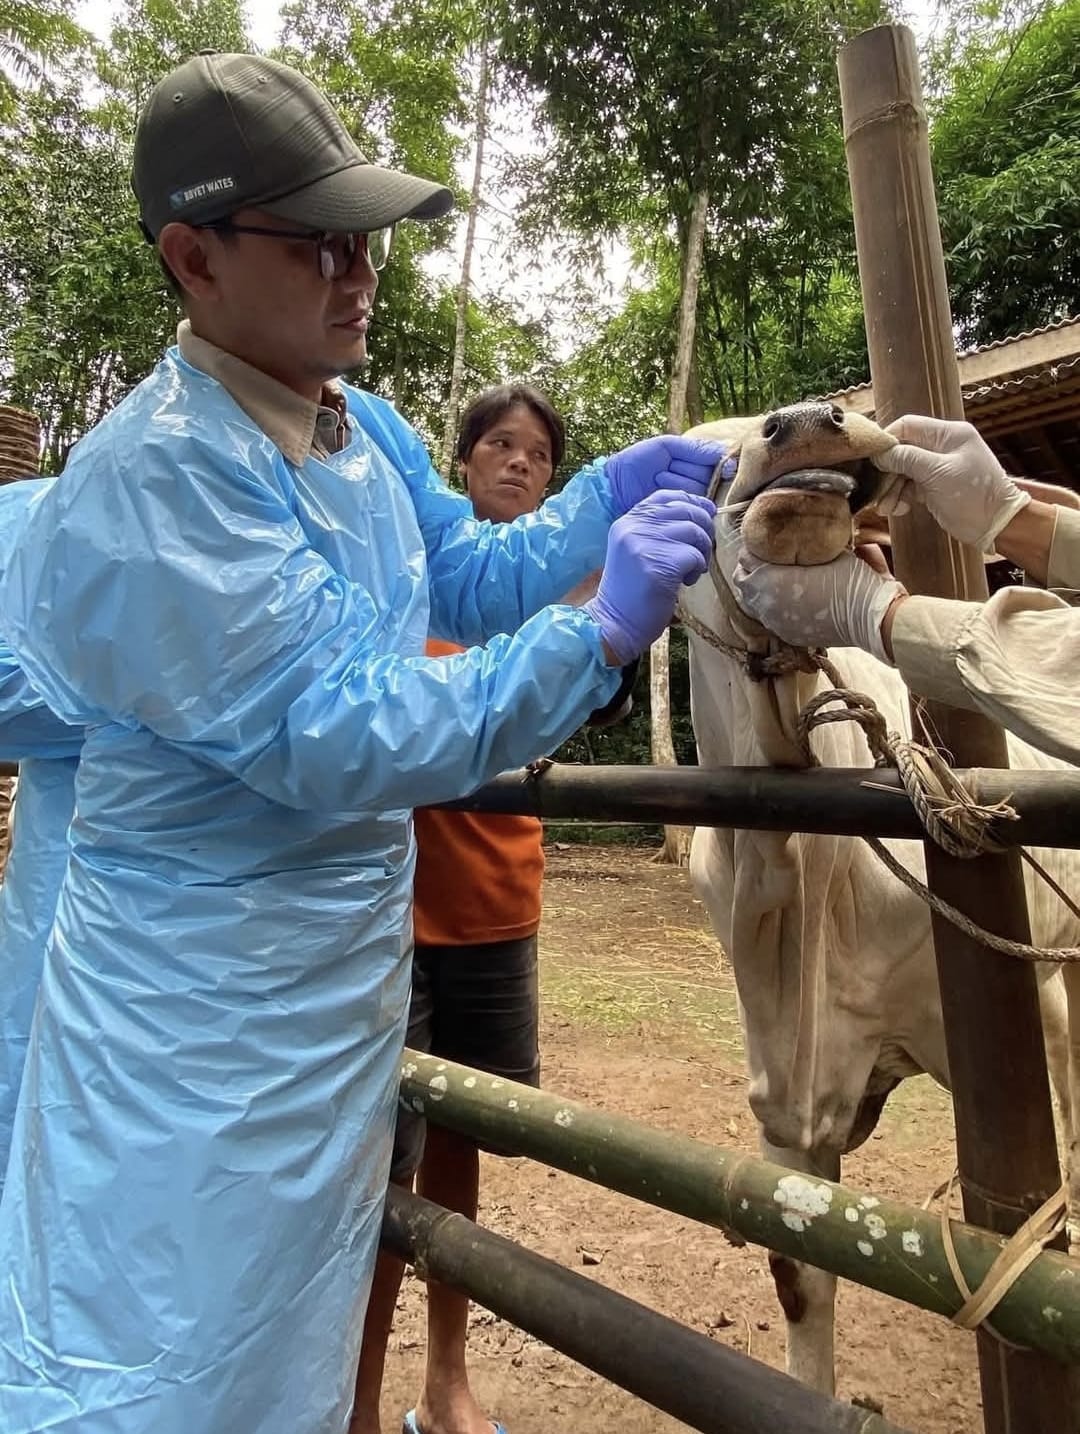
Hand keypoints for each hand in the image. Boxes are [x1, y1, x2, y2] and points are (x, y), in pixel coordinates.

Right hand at [585, 490, 716, 662]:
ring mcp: (645, 542)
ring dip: (702, 552)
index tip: (706, 514)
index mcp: (628, 520)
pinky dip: (697, 570)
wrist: (614, 623)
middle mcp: (634, 526)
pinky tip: (686, 582)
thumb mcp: (637, 550)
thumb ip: (659, 530)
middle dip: (703, 529)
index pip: (667, 496)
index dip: (692, 501)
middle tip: (701, 551)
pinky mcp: (659, 563)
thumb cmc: (631, 591)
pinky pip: (695, 556)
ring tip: (691, 570)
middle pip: (686, 511)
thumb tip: (703, 512)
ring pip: (694, 531)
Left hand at [604, 434, 729, 514]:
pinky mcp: (684, 513)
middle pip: (711, 475)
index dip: (704, 459)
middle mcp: (699, 480)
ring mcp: (692, 498)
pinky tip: (657, 486)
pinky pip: (691, 500)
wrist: (616, 485)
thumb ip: (696, 448)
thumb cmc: (637, 462)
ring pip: (701, 487)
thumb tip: (726, 452)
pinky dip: (672, 489)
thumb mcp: (666, 446)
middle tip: (664, 467)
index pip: (718, 460)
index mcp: (697, 462)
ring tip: (657, 477)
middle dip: (685, 468)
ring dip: (676, 479)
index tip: (682, 458)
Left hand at [730, 547, 906, 663]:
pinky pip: (768, 619)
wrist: (872, 620)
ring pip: (751, 602)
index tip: (763, 542)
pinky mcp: (788, 635)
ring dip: (758, 589)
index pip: (746, 559)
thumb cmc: (854, 582)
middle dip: (750, 569)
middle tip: (764, 559)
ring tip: (772, 579)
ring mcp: (776, 623)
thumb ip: (814, 542)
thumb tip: (811, 529)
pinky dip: (771, 607)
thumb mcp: (834, 551)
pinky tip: (784, 599)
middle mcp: (767, 604)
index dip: (753, 548)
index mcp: (772, 580)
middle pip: (742, 581)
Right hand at [872, 415, 1028, 551]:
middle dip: (889, 471)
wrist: (996, 526)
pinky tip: (899, 509)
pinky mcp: (934, 487)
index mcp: (949, 434)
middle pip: (902, 451)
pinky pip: (909, 486)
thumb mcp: (938, 473)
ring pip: (903, 471)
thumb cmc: (974, 495)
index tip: (872, 460)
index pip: (908, 426)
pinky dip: (901, 497)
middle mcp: (942, 447)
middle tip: (878, 491)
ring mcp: (938, 467)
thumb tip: (880, 454)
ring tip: (887, 507)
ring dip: (892, 488)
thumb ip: (907, 459)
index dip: (888, 440)